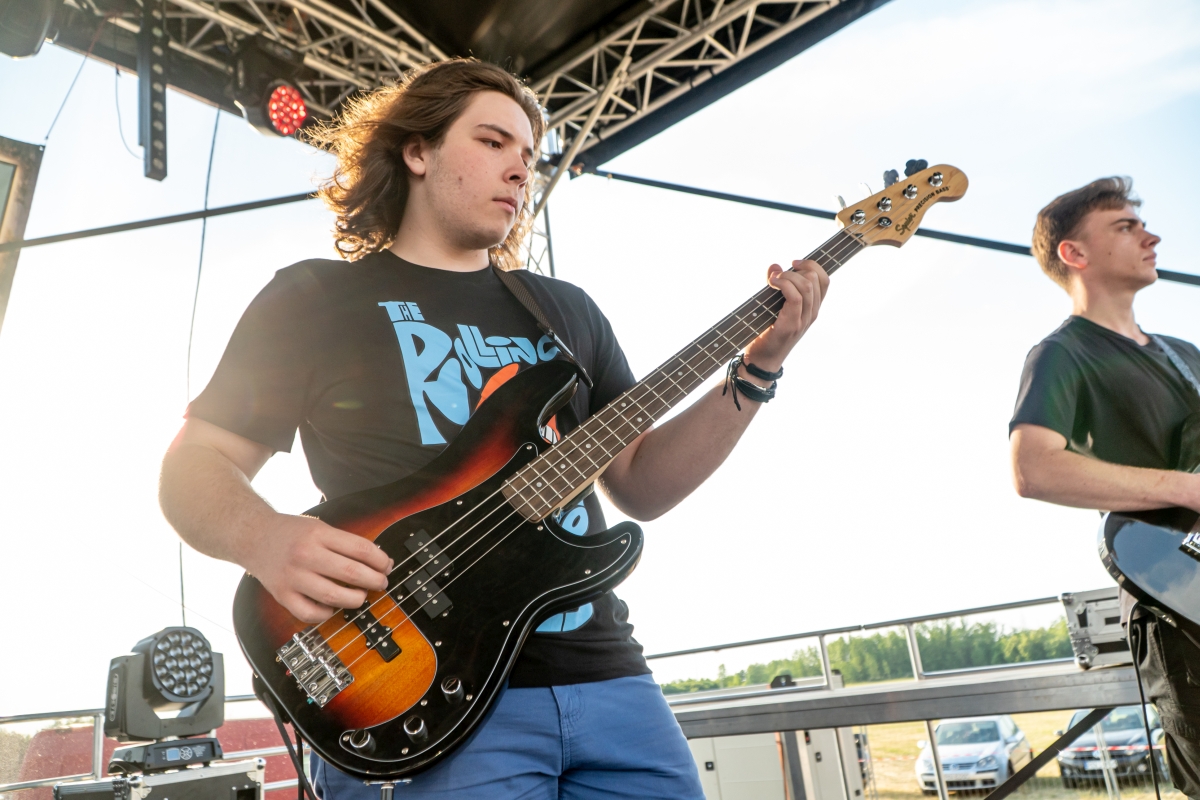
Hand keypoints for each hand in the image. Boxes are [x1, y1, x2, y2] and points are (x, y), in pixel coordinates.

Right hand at [246, 514, 392, 622]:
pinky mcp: (282, 595)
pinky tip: (332, 606)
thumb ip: (346, 543)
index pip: (360, 549)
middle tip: (381, 583)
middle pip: (352, 573)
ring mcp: (293, 577)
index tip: (387, 565)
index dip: (380, 560)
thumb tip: (379, 562)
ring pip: (334, 596)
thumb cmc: (292, 532)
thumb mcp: (320, 527)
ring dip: (355, 599)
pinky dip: (326, 613)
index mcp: (319, 534)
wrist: (253, 536)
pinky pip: (310, 613)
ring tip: (361, 595)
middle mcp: (306, 555)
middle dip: (374, 580)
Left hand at [742, 259, 829, 372]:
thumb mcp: (774, 305)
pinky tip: (772, 283)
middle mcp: (812, 313)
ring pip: (807, 286)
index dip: (812, 265)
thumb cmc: (766, 332)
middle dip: (797, 269)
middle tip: (778, 275)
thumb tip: (775, 266)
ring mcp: (804, 320)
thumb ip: (778, 286)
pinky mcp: (792, 325)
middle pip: (816, 279)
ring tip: (773, 280)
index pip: (825, 280)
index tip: (793, 263)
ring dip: (788, 276)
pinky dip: (784, 285)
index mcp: (812, 308)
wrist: (761, 360)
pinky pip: (796, 298)